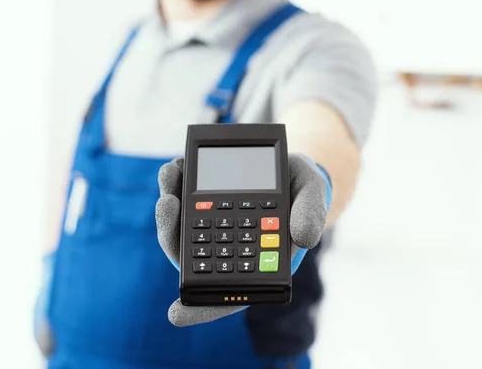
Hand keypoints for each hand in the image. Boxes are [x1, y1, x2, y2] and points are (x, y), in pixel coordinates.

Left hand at [155, 153, 331, 326]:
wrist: (294, 169)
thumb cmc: (304, 192)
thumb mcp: (314, 197)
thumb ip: (311, 215)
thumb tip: (304, 238)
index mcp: (256, 265)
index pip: (227, 296)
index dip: (201, 308)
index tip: (175, 314)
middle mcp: (228, 251)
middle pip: (191, 257)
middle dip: (172, 233)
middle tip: (167, 203)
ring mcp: (212, 229)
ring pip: (180, 229)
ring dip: (169, 206)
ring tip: (170, 173)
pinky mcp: (203, 207)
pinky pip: (183, 202)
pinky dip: (177, 186)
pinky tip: (176, 167)